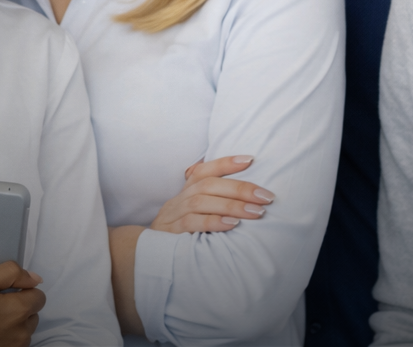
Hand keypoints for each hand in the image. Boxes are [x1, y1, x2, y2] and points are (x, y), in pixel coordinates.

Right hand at [0, 260, 45, 346]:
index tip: (1, 291)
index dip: (22, 289)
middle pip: (33, 314)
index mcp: (18, 310)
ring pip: (25, 330)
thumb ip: (11, 273)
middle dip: (19, 306)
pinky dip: (6, 337)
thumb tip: (35, 278)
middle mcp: (22, 333)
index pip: (39, 296)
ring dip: (14, 323)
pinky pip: (15, 343)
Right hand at [148, 154, 273, 233]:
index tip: (250, 159)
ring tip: (256, 212)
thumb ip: (213, 203)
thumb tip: (248, 199)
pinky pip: (191, 223)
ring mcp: (173, 214)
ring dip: (231, 205)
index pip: (205, 170)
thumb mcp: (194, 214)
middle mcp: (179, 198)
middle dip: (239, 189)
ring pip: (201, 202)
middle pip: (208, 185)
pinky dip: (213, 222)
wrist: (146, 254)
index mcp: (187, 191)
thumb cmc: (180, 232)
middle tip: (265, 197)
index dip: (226, 163)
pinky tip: (232, 225)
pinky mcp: (170, 232)